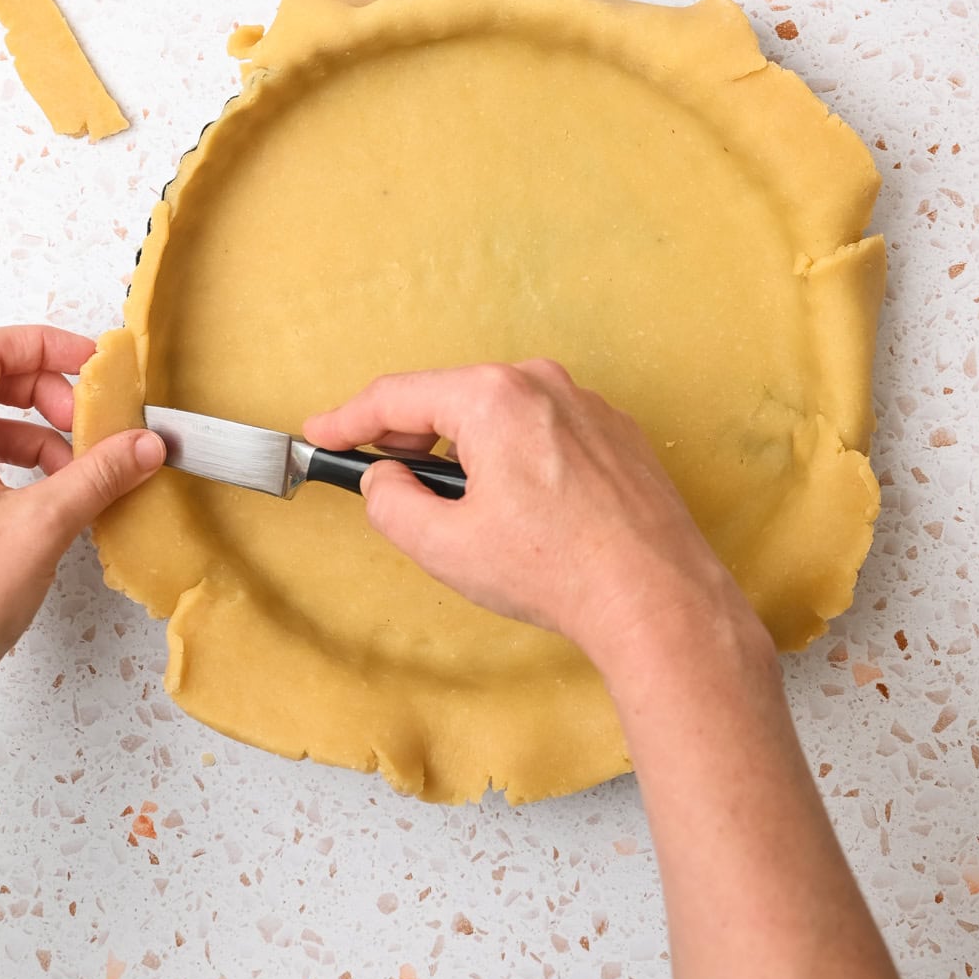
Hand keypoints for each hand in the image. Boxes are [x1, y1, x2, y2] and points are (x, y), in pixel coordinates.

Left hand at [0, 326, 163, 754]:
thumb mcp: (43, 527)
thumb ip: (100, 474)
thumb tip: (144, 444)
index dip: (46, 345)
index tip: (94, 363)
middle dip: (47, 393)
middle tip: (93, 420)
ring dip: (37, 435)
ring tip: (81, 469)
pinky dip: (17, 467)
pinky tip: (53, 499)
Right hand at [304, 358, 766, 674]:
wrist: (656, 596)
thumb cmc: (556, 570)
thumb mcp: (445, 545)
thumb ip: (392, 502)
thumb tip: (384, 477)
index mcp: (493, 397)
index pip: (397, 396)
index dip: (348, 418)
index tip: (322, 434)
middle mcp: (542, 382)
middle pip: (450, 397)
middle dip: (410, 434)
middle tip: (388, 479)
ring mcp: (585, 403)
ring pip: (499, 411)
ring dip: (466, 446)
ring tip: (462, 503)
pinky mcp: (616, 430)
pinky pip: (544, 428)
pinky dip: (515, 452)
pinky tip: (521, 505)